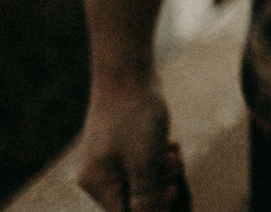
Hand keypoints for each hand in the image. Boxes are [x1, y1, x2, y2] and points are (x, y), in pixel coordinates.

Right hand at [75, 74, 182, 211]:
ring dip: (163, 169)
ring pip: (145, 180)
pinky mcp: (123, 146)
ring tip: (170, 148)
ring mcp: (110, 161)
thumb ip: (146, 197)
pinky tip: (169, 143)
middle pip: (137, 199)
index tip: (171, 191)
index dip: (151, 209)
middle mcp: (100, 176)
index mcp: (99, 185)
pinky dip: (159, 157)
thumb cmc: (134, 116)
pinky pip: (145, 164)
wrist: (128, 72)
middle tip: (170, 162)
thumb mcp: (145, 160)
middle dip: (160, 185)